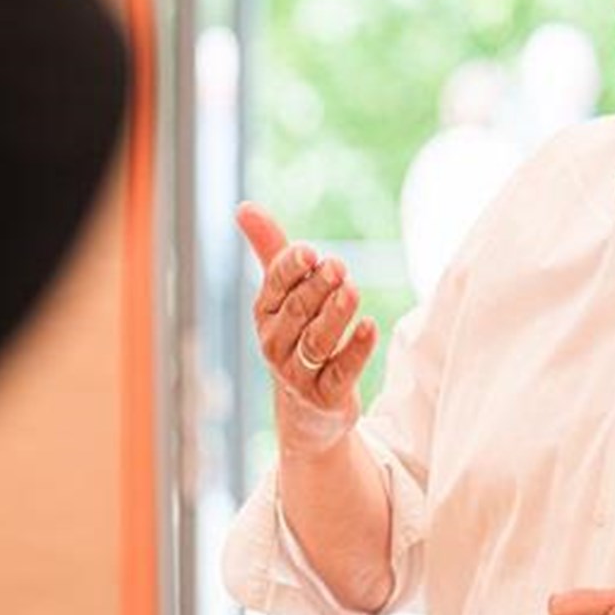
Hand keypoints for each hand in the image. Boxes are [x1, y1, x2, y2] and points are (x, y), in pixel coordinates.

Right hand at [237, 201, 377, 461]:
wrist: (307, 408)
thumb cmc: (296, 336)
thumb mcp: (282, 294)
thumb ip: (270, 250)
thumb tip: (243, 206)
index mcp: (265, 313)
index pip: (274, 286)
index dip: (290, 268)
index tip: (310, 253)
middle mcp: (275, 343)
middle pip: (297, 311)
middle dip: (317, 287)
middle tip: (338, 266)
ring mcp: (298, 372)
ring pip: (316, 341)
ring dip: (336, 314)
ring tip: (353, 291)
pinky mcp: (325, 396)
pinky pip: (340, 372)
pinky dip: (356, 350)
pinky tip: (370, 327)